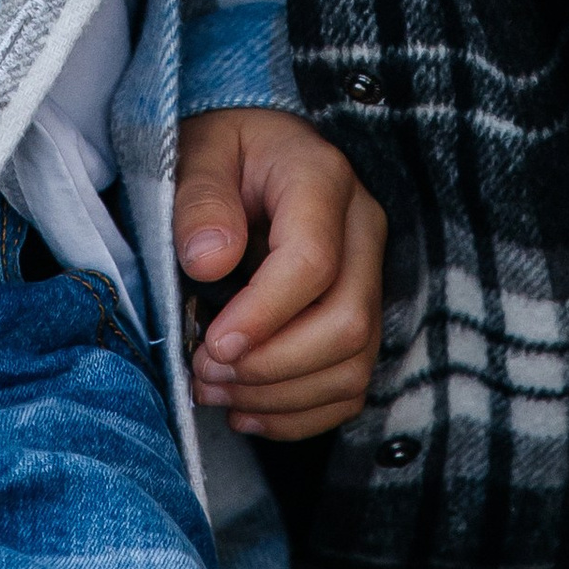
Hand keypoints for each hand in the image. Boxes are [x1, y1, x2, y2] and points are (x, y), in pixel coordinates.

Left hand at [177, 108, 385, 441]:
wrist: (250, 154)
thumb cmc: (221, 154)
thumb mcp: (197, 154)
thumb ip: (200, 201)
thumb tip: (209, 262)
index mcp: (322, 178)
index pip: (314, 261)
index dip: (265, 315)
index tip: (211, 344)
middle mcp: (362, 229)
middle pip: (347, 322)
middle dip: (272, 366)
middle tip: (204, 372)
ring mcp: (370, 277)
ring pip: (353, 364)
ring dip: (280, 396)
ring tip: (214, 390)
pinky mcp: (363, 317)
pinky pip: (351, 387)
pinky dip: (299, 414)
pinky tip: (247, 409)